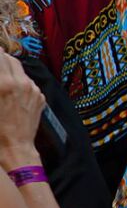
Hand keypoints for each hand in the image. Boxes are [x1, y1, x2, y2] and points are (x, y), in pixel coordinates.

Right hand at [0, 54, 43, 170]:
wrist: (14, 149)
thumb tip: (0, 73)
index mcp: (3, 85)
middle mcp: (21, 83)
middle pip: (9, 59)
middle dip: (0, 58)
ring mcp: (33, 89)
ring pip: (20, 69)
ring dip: (10, 69)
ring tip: (2, 77)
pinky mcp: (40, 96)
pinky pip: (28, 82)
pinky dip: (19, 81)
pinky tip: (12, 91)